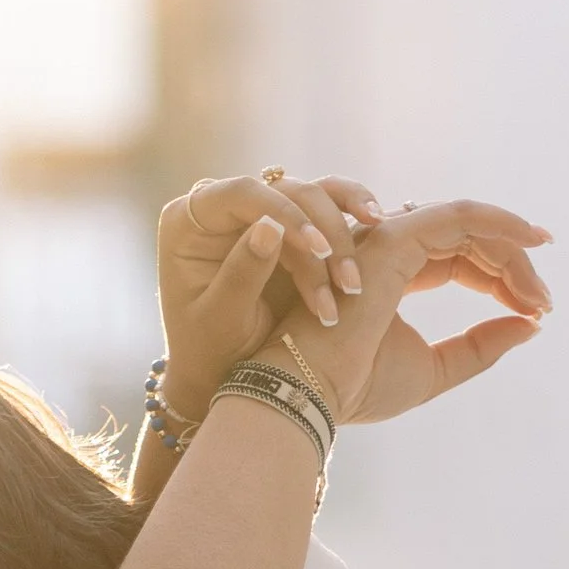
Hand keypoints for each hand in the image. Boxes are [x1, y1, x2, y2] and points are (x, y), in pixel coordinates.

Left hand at [154, 171, 380, 421]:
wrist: (218, 375)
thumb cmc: (208, 352)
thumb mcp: (220, 321)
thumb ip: (241, 274)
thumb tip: (269, 224)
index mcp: (190, 222)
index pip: (243, 193)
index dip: (285, 213)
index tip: (319, 249)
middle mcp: (224, 208)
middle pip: (285, 192)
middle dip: (323, 233)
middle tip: (347, 283)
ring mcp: (258, 213)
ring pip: (312, 195)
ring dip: (344, 229)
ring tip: (369, 255)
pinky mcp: (289, 226)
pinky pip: (325, 208)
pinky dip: (352, 218)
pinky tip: (378, 226)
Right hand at [281, 197, 551, 423]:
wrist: (309, 392)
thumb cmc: (356, 385)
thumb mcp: (437, 369)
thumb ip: (480, 347)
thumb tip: (531, 326)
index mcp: (395, 276)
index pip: (462, 260)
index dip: (503, 278)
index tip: (538, 309)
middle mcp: (391, 251)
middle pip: (470, 241)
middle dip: (514, 266)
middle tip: (544, 302)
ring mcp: (388, 239)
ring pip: (470, 225)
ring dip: (513, 249)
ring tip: (540, 289)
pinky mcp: (392, 238)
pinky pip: (458, 216)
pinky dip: (498, 223)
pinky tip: (530, 240)